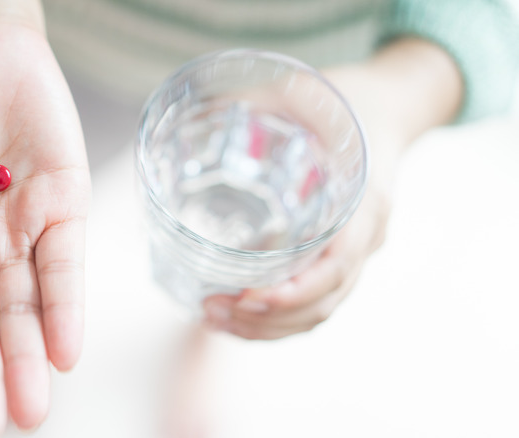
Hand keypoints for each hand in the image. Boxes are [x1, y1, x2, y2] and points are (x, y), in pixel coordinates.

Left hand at [202, 38, 462, 339]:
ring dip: (268, 327)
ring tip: (216, 321)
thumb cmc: (348, 99)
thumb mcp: (309, 89)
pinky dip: (278, 319)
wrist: (389, 105)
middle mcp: (365, 235)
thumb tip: (197, 113)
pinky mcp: (338, 254)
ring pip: (319, 311)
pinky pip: (315, 301)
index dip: (296, 292)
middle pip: (324, 301)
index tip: (249, 297)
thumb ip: (259, 101)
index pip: (337, 265)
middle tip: (215, 310)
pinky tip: (238, 317)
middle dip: (268, 319)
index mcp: (364, 201)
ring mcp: (356, 250)